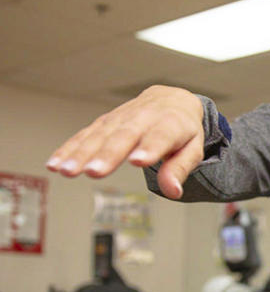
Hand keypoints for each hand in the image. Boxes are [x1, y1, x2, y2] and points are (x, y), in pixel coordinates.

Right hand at [45, 85, 203, 198]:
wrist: (170, 99)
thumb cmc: (184, 129)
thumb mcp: (193, 148)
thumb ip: (181, 168)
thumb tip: (173, 191)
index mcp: (170, 124)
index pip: (160, 136)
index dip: (150, 148)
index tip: (139, 161)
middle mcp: (143, 118)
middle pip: (124, 136)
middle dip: (108, 154)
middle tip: (94, 172)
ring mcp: (120, 119)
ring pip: (99, 135)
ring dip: (81, 153)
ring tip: (67, 171)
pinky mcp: (105, 122)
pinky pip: (85, 134)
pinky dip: (69, 148)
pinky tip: (55, 164)